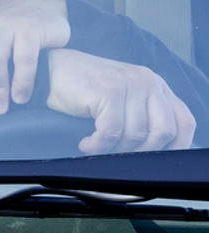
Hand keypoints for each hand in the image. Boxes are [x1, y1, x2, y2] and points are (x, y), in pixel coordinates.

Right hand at [44, 48, 197, 152]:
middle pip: (164, 132)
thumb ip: (143, 116)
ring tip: (95, 146)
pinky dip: (97, 145)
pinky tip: (86, 143)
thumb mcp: (122, 100)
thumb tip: (155, 153)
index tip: (157, 161)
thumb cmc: (83, 90)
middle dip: (140, 152)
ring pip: (136, 135)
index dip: (176, 146)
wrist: (47, 71)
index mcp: (155, 85)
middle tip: (118, 154)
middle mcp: (147, 82)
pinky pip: (111, 133)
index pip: (184, 122)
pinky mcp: (109, 92)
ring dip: (113, 149)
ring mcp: (129, 85)